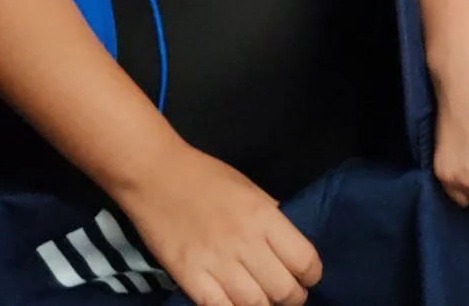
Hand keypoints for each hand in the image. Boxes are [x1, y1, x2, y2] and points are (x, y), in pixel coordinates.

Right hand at [118, 141, 321, 305]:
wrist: (156, 176)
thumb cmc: (206, 177)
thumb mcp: (250, 189)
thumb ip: (271, 217)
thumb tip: (287, 244)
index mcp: (265, 217)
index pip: (304, 260)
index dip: (311, 275)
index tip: (307, 277)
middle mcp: (246, 243)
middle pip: (283, 289)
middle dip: (293, 297)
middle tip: (288, 295)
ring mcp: (216, 263)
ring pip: (254, 305)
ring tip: (264, 302)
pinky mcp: (189, 277)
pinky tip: (236, 304)